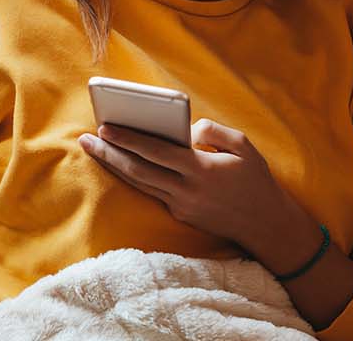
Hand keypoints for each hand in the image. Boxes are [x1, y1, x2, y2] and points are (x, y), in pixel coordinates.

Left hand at [78, 118, 313, 265]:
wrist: (266, 224)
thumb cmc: (255, 179)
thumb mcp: (243, 146)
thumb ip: (213, 131)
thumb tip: (187, 128)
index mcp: (200, 169)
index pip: (155, 152)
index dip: (127, 139)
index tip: (105, 127)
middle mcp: (186, 191)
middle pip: (138, 170)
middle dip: (109, 153)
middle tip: (87, 138)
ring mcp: (181, 206)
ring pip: (140, 183)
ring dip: (115, 166)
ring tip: (96, 149)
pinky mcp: (181, 215)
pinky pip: (153, 192)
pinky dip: (136, 177)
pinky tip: (123, 164)